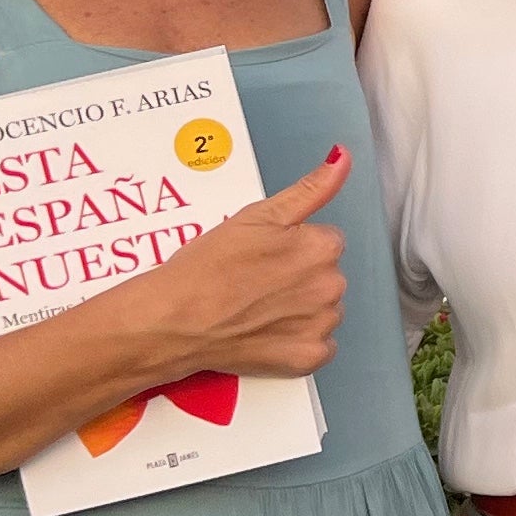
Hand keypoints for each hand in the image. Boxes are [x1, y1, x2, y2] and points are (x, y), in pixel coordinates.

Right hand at [113, 146, 355, 382]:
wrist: (174, 320)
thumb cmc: (207, 267)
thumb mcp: (257, 215)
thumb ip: (310, 189)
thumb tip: (342, 158)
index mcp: (322, 247)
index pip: (324, 241)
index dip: (291, 247)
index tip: (263, 256)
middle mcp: (332, 286)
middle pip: (326, 275)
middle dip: (298, 277)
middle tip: (254, 283)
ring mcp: (322, 325)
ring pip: (323, 309)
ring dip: (299, 309)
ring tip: (255, 309)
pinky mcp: (310, 357)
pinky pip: (319, 346)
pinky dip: (297, 341)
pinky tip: (266, 334)